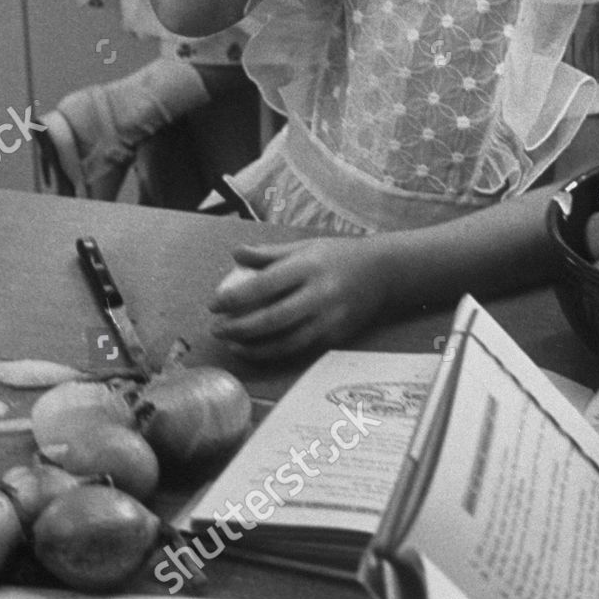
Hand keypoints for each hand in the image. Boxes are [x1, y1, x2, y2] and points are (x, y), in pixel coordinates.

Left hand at [208, 238, 389, 360]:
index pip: (265, 285)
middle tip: (216, 329)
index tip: (214, 304)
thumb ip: (269, 254)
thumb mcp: (305, 246)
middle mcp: (319, 294)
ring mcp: (329, 319)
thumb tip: (235, 254)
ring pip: (285, 341)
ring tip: (231, 343)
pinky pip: (299, 349)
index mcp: (308, 266)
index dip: (236, 297)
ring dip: (253, 346)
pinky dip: (273, 352)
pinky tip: (254, 349)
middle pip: (273, 318)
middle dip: (240, 327)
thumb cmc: (338, 256)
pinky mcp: (335, 337)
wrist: (383, 273)